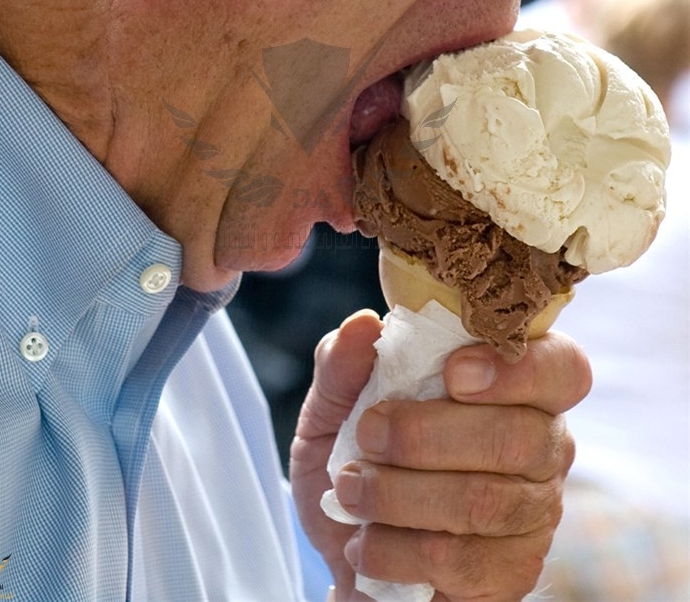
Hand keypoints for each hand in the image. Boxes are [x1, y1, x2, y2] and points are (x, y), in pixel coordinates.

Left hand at [290, 310, 591, 601]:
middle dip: (427, 435)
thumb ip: (344, 364)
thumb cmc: (357, 460)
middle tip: (369, 434)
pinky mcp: (513, 574)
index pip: (562, 367)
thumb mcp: (335, 406)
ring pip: (485, 502)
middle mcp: (542, 447)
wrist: (346, 549)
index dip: (518, 369)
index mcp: (515, 386)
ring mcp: (534, 515)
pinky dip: (397, 550)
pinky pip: (463, 563)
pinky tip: (365, 543)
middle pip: (521, 437)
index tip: (453, 373)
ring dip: (399, 495)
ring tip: (350, 490)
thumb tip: (361, 323)